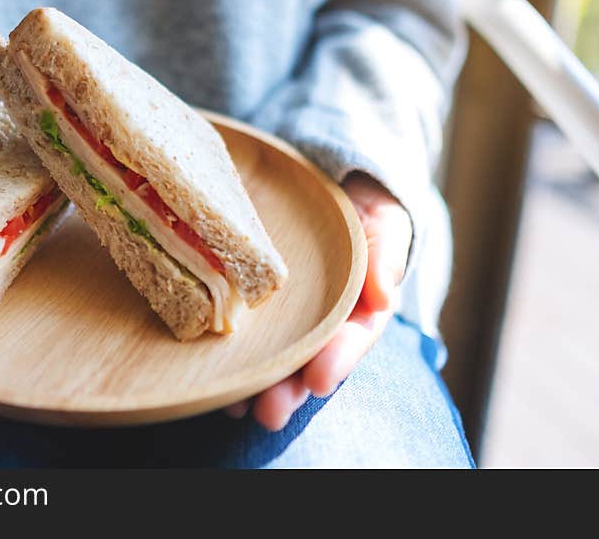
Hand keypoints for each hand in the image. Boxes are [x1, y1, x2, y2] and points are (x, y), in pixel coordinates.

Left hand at [225, 172, 411, 429]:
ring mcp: (289, 316)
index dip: (337, 359)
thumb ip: (386, 255)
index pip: (353, 337)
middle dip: (289, 389)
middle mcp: (323, 320)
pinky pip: (245, 331)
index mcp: (359, 306)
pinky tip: (212, 376)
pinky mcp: (256, 304)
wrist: (329, 185)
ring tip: (235, 407)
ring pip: (276, 355)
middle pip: (308, 360)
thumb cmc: (363, 207)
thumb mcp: (383, 222)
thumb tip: (384, 298)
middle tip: (269, 413)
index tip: (319, 380)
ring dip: (257, 384)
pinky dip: (231, 355)